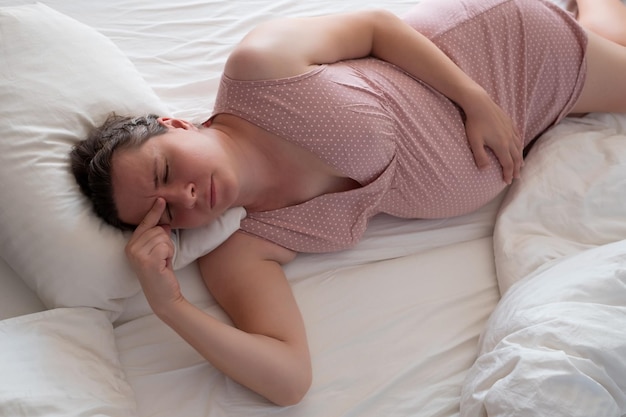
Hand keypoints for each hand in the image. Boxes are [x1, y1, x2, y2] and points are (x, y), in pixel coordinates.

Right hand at [125, 198, 183, 314]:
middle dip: (166, 242)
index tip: (162, 199)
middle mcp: (131, 248)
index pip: (145, 224)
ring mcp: (138, 255)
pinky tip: (164, 265)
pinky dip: (170, 254)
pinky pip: (166, 246)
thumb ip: (158, 237)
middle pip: (157, 230)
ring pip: (163, 237)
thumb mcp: (159, 251)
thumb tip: (164, 224)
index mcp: (131, 245)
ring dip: (169, 249)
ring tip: (163, 261)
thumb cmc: (161, 273)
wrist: (163, 295)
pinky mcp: (148, 260)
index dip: (154, 212)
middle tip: (163, 257)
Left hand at [462, 92, 522, 183]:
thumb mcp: (474, 142)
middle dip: (516, 169)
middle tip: (516, 177)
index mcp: (501, 145)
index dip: (508, 174)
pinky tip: (519, 145)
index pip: (507, 164)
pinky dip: (520, 144)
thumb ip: (480, 157)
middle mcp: (509, 139)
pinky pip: (518, 136)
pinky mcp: (510, 122)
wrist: (479, 103)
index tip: (507, 182)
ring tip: (520, 165)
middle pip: (515, 157)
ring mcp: (510, 130)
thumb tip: (485, 170)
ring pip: (518, 147)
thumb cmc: (474, 123)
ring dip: (519, 157)